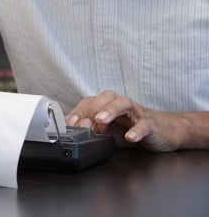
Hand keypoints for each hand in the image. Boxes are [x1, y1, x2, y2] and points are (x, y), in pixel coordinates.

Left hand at [66, 90, 185, 151]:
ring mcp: (137, 113)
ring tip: (100, 120)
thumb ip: (96, 132)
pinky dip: (136, 130)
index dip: (78, 112)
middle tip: (84, 123)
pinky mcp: (151, 124)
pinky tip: (130, 137)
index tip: (70, 124)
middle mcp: (121, 105)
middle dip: (92, 110)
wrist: (166, 130)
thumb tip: (79, 134)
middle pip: (105, 98)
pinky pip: (144, 125)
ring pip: (124, 104)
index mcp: (108, 105)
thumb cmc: (134, 128)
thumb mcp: (110, 132)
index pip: (90, 103)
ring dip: (110, 110)